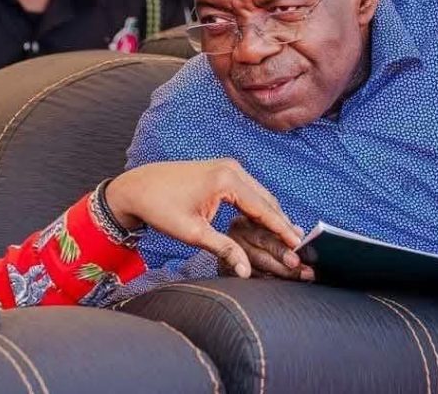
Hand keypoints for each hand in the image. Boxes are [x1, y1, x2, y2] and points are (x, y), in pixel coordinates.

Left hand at [104, 159, 300, 278]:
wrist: (137, 187)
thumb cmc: (159, 207)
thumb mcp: (192, 233)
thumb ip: (224, 249)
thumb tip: (246, 271)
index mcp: (225, 179)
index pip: (264, 208)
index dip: (282, 229)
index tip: (300, 246)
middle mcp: (230, 167)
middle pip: (266, 199)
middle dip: (281, 223)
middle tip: (298, 247)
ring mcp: (227, 166)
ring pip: (259, 194)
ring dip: (271, 215)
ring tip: (286, 239)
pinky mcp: (222, 170)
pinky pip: (248, 190)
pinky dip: (258, 206)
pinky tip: (265, 224)